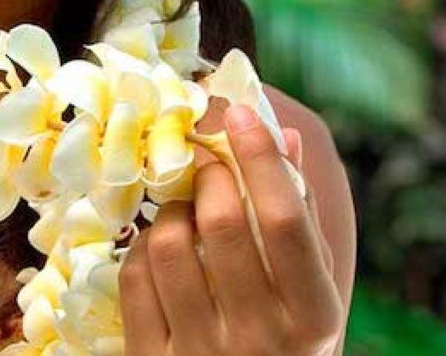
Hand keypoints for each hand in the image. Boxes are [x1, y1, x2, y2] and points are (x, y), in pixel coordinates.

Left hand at [119, 106, 343, 355]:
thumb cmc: (282, 342)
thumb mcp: (309, 295)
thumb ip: (300, 220)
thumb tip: (284, 137)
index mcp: (311, 318)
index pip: (286, 222)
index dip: (261, 158)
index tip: (239, 113)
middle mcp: (259, 338)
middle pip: (223, 224)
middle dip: (210, 175)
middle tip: (206, 162)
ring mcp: (201, 352)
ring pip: (168, 244)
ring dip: (171, 209)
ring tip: (183, 208)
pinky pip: (133, 278)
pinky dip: (141, 246)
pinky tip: (158, 246)